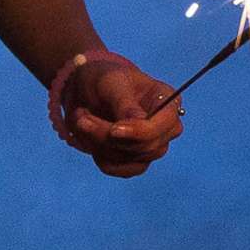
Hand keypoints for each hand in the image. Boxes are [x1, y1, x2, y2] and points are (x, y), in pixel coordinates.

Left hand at [60, 55, 183, 178]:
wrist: (88, 91)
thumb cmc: (105, 79)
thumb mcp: (112, 83)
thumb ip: (125, 103)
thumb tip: (140, 123)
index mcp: (168, 100)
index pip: (166, 124)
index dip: (141, 131)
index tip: (113, 130)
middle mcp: (166, 127)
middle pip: (147, 145)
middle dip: (109, 136)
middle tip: (82, 119)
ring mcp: (153, 146)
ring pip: (130, 159)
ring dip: (100, 145)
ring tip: (82, 121)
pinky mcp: (137, 161)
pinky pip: (122, 170)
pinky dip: (101, 157)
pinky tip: (90, 138)